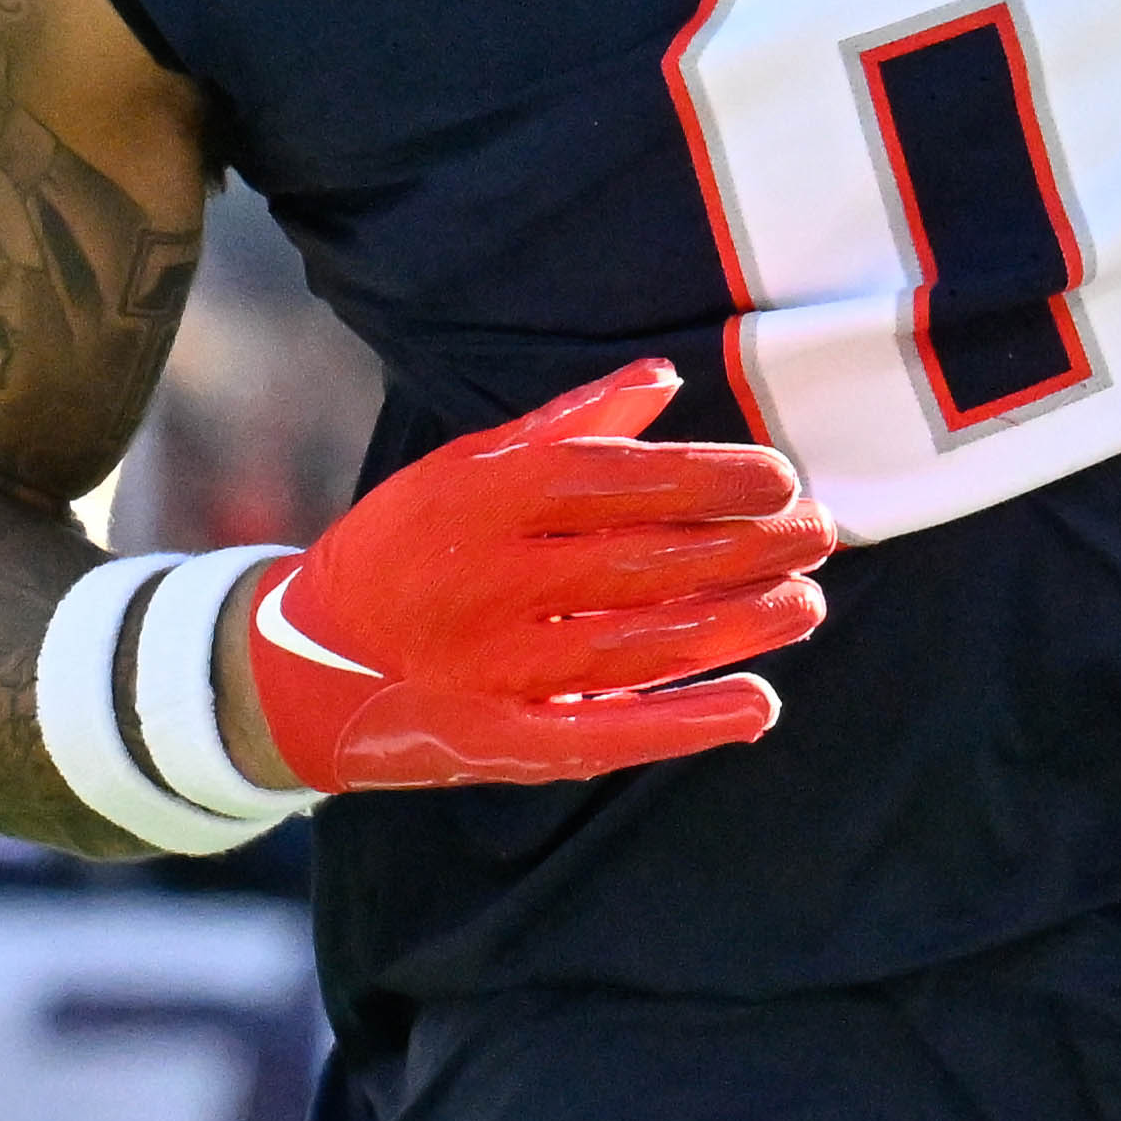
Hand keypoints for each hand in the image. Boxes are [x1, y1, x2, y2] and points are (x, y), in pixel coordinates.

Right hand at [239, 361, 836, 791]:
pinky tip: (757, 705)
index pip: (618, 480)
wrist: (300, 665)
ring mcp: (496, 668)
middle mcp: (489, 580)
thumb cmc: (404, 547)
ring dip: (739, 624)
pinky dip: (688, 722)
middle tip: (820, 533)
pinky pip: (610, 732)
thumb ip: (568, 423)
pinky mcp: (502, 741)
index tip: (780, 477)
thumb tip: (666, 379)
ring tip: (806, 603)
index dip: (709, 479)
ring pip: (643, 642)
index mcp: (481, 497)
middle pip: (646, 561)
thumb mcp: (466, 466)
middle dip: (747, 547)